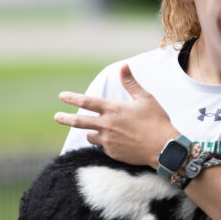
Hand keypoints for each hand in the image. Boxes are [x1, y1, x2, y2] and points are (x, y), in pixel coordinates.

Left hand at [53, 64, 177, 167]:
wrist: (164, 148)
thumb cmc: (157, 121)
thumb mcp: (145, 98)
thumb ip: (131, 83)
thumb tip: (123, 66)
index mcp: (113, 109)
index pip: (86, 102)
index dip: (72, 98)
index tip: (61, 96)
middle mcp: (107, 125)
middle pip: (78, 122)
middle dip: (65, 118)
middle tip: (56, 117)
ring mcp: (108, 141)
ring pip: (90, 136)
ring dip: (92, 132)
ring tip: (99, 131)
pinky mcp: (112, 153)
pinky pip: (104, 146)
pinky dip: (107, 142)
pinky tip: (119, 142)